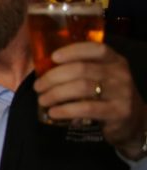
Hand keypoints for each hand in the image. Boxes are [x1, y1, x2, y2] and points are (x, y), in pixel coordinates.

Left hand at [34, 41, 146, 157]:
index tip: (53, 57)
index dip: (73, 51)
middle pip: (81, 69)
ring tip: (42, 100)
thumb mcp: (101, 77)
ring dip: (55, 94)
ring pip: (81, 88)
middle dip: (53, 77)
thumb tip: (43, 66)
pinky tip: (53, 113)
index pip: (95, 49)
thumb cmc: (107, 95)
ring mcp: (121, 93)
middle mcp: (120, 74)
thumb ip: (81, 68)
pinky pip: (86, 108)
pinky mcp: (118, 112)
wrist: (133, 120)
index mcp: (114, 60)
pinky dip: (65, 110)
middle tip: (38, 86)